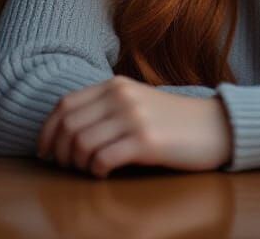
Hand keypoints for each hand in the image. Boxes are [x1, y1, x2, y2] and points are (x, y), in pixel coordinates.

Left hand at [37, 75, 232, 176]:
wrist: (214, 126)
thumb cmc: (171, 121)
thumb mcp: (136, 102)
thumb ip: (106, 106)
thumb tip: (65, 130)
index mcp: (116, 85)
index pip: (64, 105)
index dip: (47, 132)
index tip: (45, 153)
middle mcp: (121, 96)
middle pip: (68, 127)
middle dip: (59, 153)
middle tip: (68, 168)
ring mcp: (134, 117)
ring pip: (81, 144)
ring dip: (78, 165)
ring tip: (90, 170)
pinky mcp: (146, 141)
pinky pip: (102, 159)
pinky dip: (96, 171)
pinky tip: (106, 173)